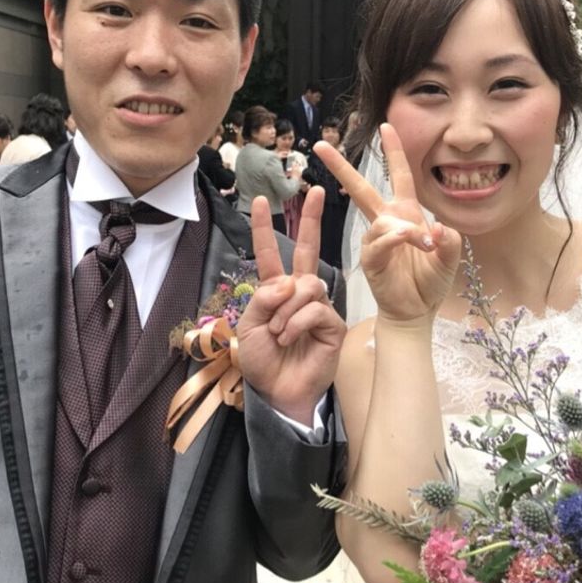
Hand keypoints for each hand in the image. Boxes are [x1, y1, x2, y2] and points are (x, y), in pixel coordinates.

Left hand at [236, 190, 345, 423]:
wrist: (278, 392)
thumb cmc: (262, 362)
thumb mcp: (248, 327)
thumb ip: (263, 300)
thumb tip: (287, 282)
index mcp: (275, 291)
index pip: (271, 254)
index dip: (265, 229)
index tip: (261, 201)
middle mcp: (299, 293)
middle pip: (307, 249)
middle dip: (311, 219)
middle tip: (317, 190)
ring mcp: (318, 306)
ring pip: (306, 286)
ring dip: (286, 311)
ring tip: (280, 334)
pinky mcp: (332, 324)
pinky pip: (315, 309)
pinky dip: (297, 323)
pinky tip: (292, 339)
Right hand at [314, 124, 461, 324]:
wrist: (417, 310)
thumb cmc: (430, 281)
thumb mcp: (450, 257)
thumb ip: (450, 241)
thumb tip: (438, 229)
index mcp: (406, 214)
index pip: (400, 175)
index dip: (394, 151)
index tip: (386, 126)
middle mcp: (387, 222)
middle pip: (362, 188)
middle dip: (342, 167)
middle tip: (321, 146)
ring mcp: (376, 241)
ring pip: (381, 220)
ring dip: (405, 230)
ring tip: (425, 246)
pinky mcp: (371, 260)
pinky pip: (378, 243)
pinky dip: (393, 239)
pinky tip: (406, 240)